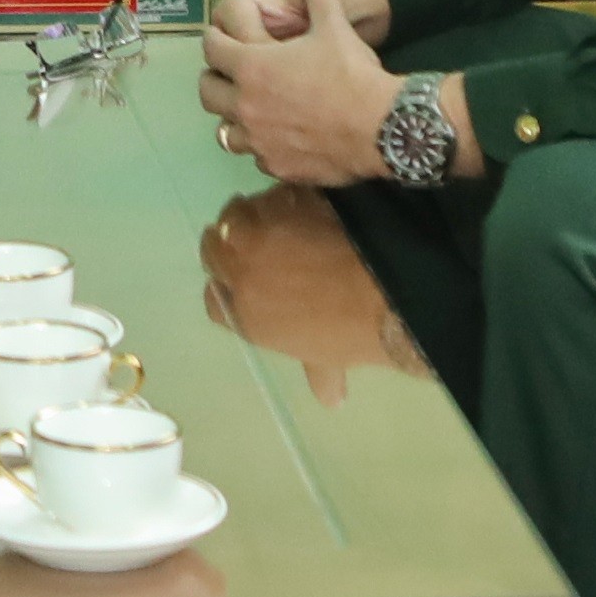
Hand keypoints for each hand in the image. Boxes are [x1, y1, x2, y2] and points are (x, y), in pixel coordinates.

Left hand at [197, 0, 426, 186]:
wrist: (382, 128)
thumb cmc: (351, 72)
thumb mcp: (335, 25)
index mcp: (251, 66)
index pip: (211, 48)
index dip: (217, 40)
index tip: (228, 39)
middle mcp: (244, 106)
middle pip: (207, 91)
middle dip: (218, 78)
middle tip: (237, 73)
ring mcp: (258, 141)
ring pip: (224, 130)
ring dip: (233, 117)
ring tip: (254, 108)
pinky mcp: (276, 166)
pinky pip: (254, 156)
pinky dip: (260, 145)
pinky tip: (280, 137)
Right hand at [198, 187, 428, 398]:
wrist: (382, 288)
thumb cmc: (352, 332)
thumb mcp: (325, 357)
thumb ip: (318, 373)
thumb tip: (331, 401)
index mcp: (243, 315)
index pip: (214, 297)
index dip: (228, 284)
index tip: (245, 277)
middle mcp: (238, 270)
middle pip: (213, 247)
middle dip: (231, 243)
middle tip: (258, 242)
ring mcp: (257, 231)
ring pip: (235, 215)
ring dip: (254, 216)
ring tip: (282, 220)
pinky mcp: (282, 201)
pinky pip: (270, 195)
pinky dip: (283, 199)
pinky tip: (304, 207)